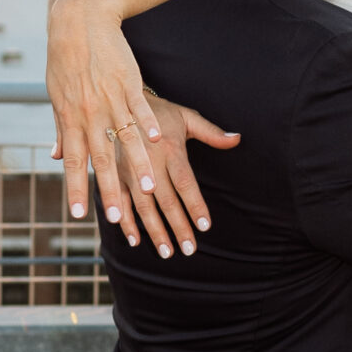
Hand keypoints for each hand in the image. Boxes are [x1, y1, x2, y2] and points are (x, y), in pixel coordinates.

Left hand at [47, 0, 235, 246]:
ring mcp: (109, 98)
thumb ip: (62, 129)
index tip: (78, 214)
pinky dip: (147, 124)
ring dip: (136, 165)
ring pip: (124, 137)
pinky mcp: (128, 82)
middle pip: (100, 158)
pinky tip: (158, 141)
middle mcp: (89, 113)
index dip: (75, 188)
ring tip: (148, 189)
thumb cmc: (64, 61)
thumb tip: (57, 156)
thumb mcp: (57, 96)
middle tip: (116, 216)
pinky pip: (140, 107)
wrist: (78, 23)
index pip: (73, 162)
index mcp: (71, 119)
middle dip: (108, 189)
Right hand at [124, 94, 241, 254]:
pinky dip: (125, 222)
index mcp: (170, 149)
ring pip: (144, 207)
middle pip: (166, 201)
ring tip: (167, 252)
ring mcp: (129, 171)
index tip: (204, 226)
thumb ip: (211, 132)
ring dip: (155, 232)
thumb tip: (237, 139)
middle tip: (189, 249)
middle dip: (178, 227)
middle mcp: (149, 163)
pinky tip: (135, 241)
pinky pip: (120, 202)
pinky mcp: (114, 175)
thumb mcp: (186, 116)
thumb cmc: (158, 112)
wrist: (118, 100)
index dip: (195, 205)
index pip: (185, 183)